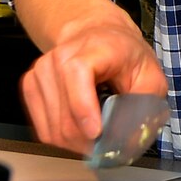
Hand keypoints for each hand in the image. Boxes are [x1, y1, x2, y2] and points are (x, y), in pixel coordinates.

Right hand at [18, 6, 165, 154]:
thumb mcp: (151, 74)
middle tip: (108, 145)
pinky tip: (79, 129)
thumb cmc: (123, 54)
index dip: (83, 107)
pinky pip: (44, 130)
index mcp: (93, 48)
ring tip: (97, 134)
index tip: (96, 133)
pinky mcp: (30, 86)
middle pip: (64, 113)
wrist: (96, 34)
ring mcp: (40, 72)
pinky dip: (63, 138)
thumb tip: (130, 139)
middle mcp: (59, 57)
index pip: (77, 74)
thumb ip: (144, 104)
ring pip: (53, 129)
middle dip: (87, 140)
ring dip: (77, 143)